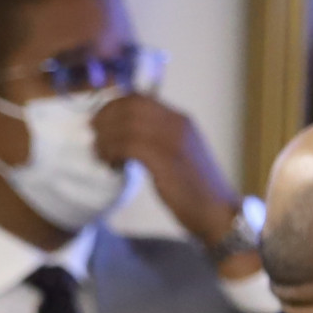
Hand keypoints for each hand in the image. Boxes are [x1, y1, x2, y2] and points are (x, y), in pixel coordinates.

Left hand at [91, 93, 241, 251]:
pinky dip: (114, 153)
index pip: (139, 98)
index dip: (113, 106)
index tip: (100, 122)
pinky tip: (113, 166)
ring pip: (127, 125)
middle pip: (130, 107)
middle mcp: (178, 124)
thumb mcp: (177, 154)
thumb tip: (124, 135)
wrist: (218, 213)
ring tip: (101, 155)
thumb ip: (156, 140)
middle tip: (93, 136)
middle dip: (105, 119)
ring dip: (107, 139)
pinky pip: (130, 146)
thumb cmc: (194, 189)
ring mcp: (173, 141)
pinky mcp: (166, 161)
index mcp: (181, 120)